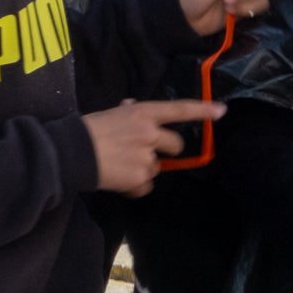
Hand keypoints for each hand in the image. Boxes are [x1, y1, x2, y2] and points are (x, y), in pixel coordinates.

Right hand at [84, 96, 225, 195]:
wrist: (70, 153)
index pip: (179, 109)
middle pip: (176, 145)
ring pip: (157, 167)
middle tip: (145, 152)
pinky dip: (134, 186)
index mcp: (143, 113)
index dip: (203, 110)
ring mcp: (147, 157)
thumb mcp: (112, 114)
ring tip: (120, 166)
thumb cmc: (88, 129)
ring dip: (144, 169)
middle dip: (166, 151)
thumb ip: (129, 111)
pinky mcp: (140, 178)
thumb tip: (133, 105)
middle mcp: (150, 133)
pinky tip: (117, 179)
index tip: (222, 111)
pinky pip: (146, 186)